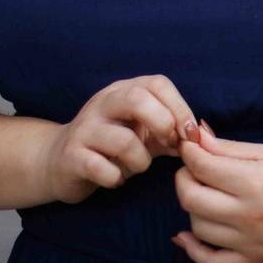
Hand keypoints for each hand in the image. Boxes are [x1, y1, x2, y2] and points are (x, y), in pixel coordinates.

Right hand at [37, 75, 200, 204]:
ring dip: (140, 160)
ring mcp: (85, 129)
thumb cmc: (111, 146)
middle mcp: (103, 103)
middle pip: (138, 99)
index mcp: (123, 90)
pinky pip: (101, 168)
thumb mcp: (143, 132)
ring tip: (138, 167)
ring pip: (123, 140)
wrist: (58, 162)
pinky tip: (115, 179)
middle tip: (168, 145)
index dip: (180, 107)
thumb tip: (204, 137)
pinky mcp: (72, 157)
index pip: (157, 83)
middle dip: (162, 124)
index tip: (190, 134)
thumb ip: (171, 131)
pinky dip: (116, 178)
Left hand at [170, 122, 262, 262]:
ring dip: (193, 206)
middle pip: (190, 198)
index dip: (189, 152)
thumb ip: (231, 148)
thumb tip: (198, 138)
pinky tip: (186, 234)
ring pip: (197, 225)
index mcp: (255, 181)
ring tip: (206, 193)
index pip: (201, 166)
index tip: (190, 146)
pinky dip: (192, 249)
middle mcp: (248, 215)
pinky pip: (210, 262)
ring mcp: (249, 243)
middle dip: (184, 177)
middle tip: (194, 169)